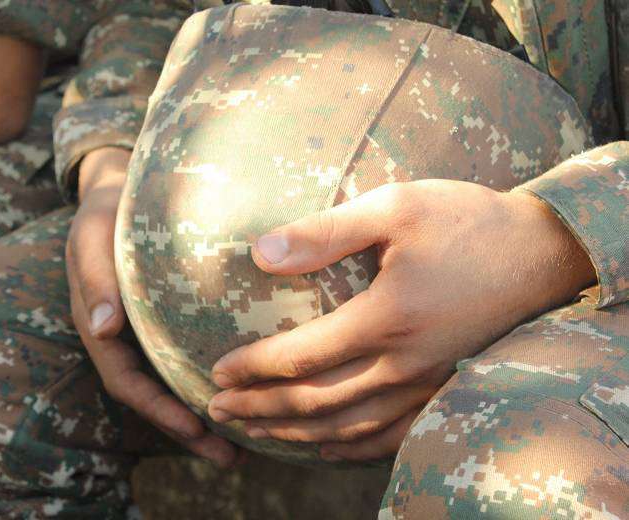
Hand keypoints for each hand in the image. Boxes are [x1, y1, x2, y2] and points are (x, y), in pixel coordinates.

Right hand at [66, 147, 236, 466]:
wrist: (120, 191)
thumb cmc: (104, 215)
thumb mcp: (91, 239)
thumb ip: (95, 280)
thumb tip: (102, 328)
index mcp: (102, 328)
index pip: (127, 382)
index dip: (157, 409)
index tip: (193, 428)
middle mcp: (128, 339)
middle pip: (156, 396)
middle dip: (188, 429)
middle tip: (230, 457)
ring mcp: (150, 333)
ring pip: (176, 383)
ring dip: (206, 413)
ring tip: (248, 442)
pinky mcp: (172, 320)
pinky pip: (190, 356)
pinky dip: (214, 378)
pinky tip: (250, 387)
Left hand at [207, 180, 594, 460]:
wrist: (542, 250)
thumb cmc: (466, 221)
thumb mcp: (395, 207)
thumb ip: (324, 232)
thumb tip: (260, 253)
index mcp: (385, 319)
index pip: (300, 359)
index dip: (254, 369)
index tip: (218, 372)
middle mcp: (403, 362)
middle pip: (316, 402)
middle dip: (261, 409)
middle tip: (219, 410)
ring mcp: (426, 382)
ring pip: (348, 426)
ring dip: (295, 432)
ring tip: (256, 431)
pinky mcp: (444, 386)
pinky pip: (393, 433)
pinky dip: (352, 446)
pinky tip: (326, 447)